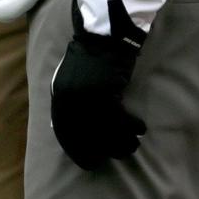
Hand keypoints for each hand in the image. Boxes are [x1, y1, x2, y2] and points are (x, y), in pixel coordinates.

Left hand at [50, 0, 146, 169]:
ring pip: (104, 131)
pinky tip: (140, 128)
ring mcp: (88, 94)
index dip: (76, 151)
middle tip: (112, 159)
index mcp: (59, 95)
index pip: (63, 132)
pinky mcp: (106, 91)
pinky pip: (120, 119)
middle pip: (84, 135)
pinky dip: (131, 127)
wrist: (104, 34)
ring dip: (120, 142)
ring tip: (131, 146)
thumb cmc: (89, 57)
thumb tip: (58, 129)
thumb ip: (66, 102)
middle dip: (98, 151)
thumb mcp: (69, 79)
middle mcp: (70, 97)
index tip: (89, 163)